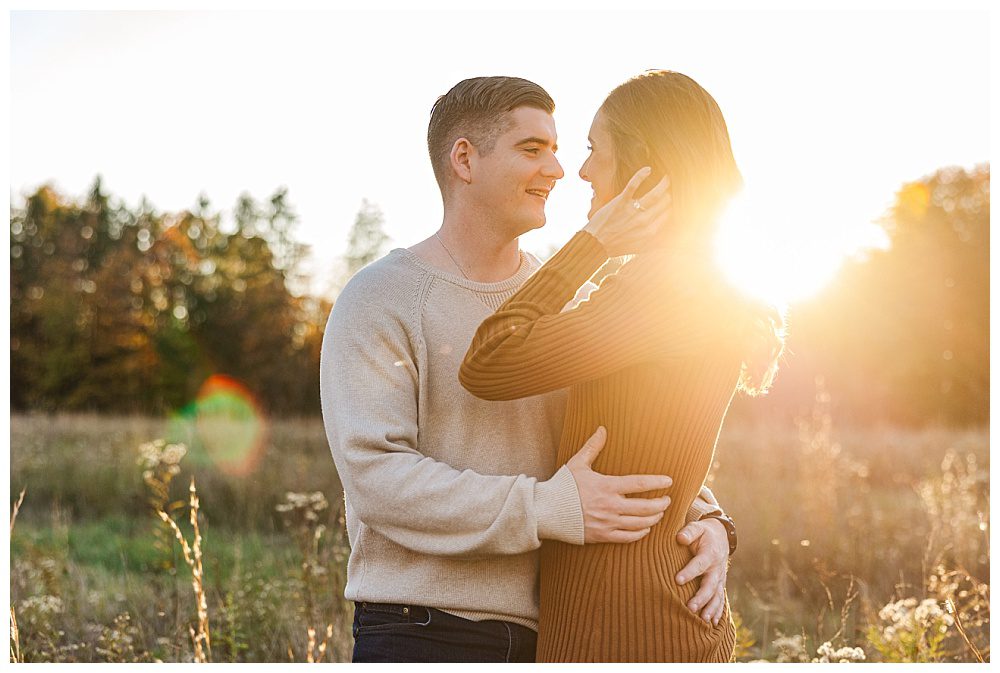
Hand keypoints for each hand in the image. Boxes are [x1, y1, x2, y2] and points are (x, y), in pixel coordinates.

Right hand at [567, 426, 672, 543]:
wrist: (546, 511)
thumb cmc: (562, 486)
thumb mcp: (578, 463)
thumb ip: (593, 447)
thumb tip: (602, 428)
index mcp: (607, 486)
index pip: (639, 484)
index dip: (657, 482)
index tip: (669, 481)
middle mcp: (610, 506)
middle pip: (646, 507)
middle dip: (661, 504)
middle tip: (668, 500)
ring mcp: (607, 522)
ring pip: (640, 524)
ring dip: (654, 519)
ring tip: (659, 513)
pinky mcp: (602, 536)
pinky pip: (628, 538)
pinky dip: (640, 533)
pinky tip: (645, 529)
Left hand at [582, 167, 670, 256]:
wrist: (595, 244)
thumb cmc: (616, 246)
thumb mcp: (638, 247)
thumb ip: (653, 240)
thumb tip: (666, 236)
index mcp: (650, 232)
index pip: (668, 214)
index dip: (672, 206)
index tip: (672, 200)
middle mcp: (644, 221)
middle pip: (664, 203)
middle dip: (670, 194)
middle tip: (671, 188)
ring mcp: (632, 210)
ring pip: (654, 194)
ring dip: (663, 184)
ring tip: (667, 178)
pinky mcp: (620, 202)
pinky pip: (634, 185)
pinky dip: (641, 175)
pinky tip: (648, 169)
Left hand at [675, 518, 729, 624]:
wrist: (721, 537)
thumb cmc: (703, 533)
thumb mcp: (697, 528)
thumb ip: (689, 532)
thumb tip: (680, 538)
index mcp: (709, 553)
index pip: (699, 564)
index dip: (689, 572)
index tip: (677, 580)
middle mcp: (716, 568)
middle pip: (710, 584)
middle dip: (701, 597)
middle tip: (690, 608)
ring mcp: (720, 577)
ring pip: (717, 595)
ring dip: (711, 608)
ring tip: (703, 620)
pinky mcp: (720, 584)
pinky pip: (721, 599)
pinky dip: (718, 611)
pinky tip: (713, 623)